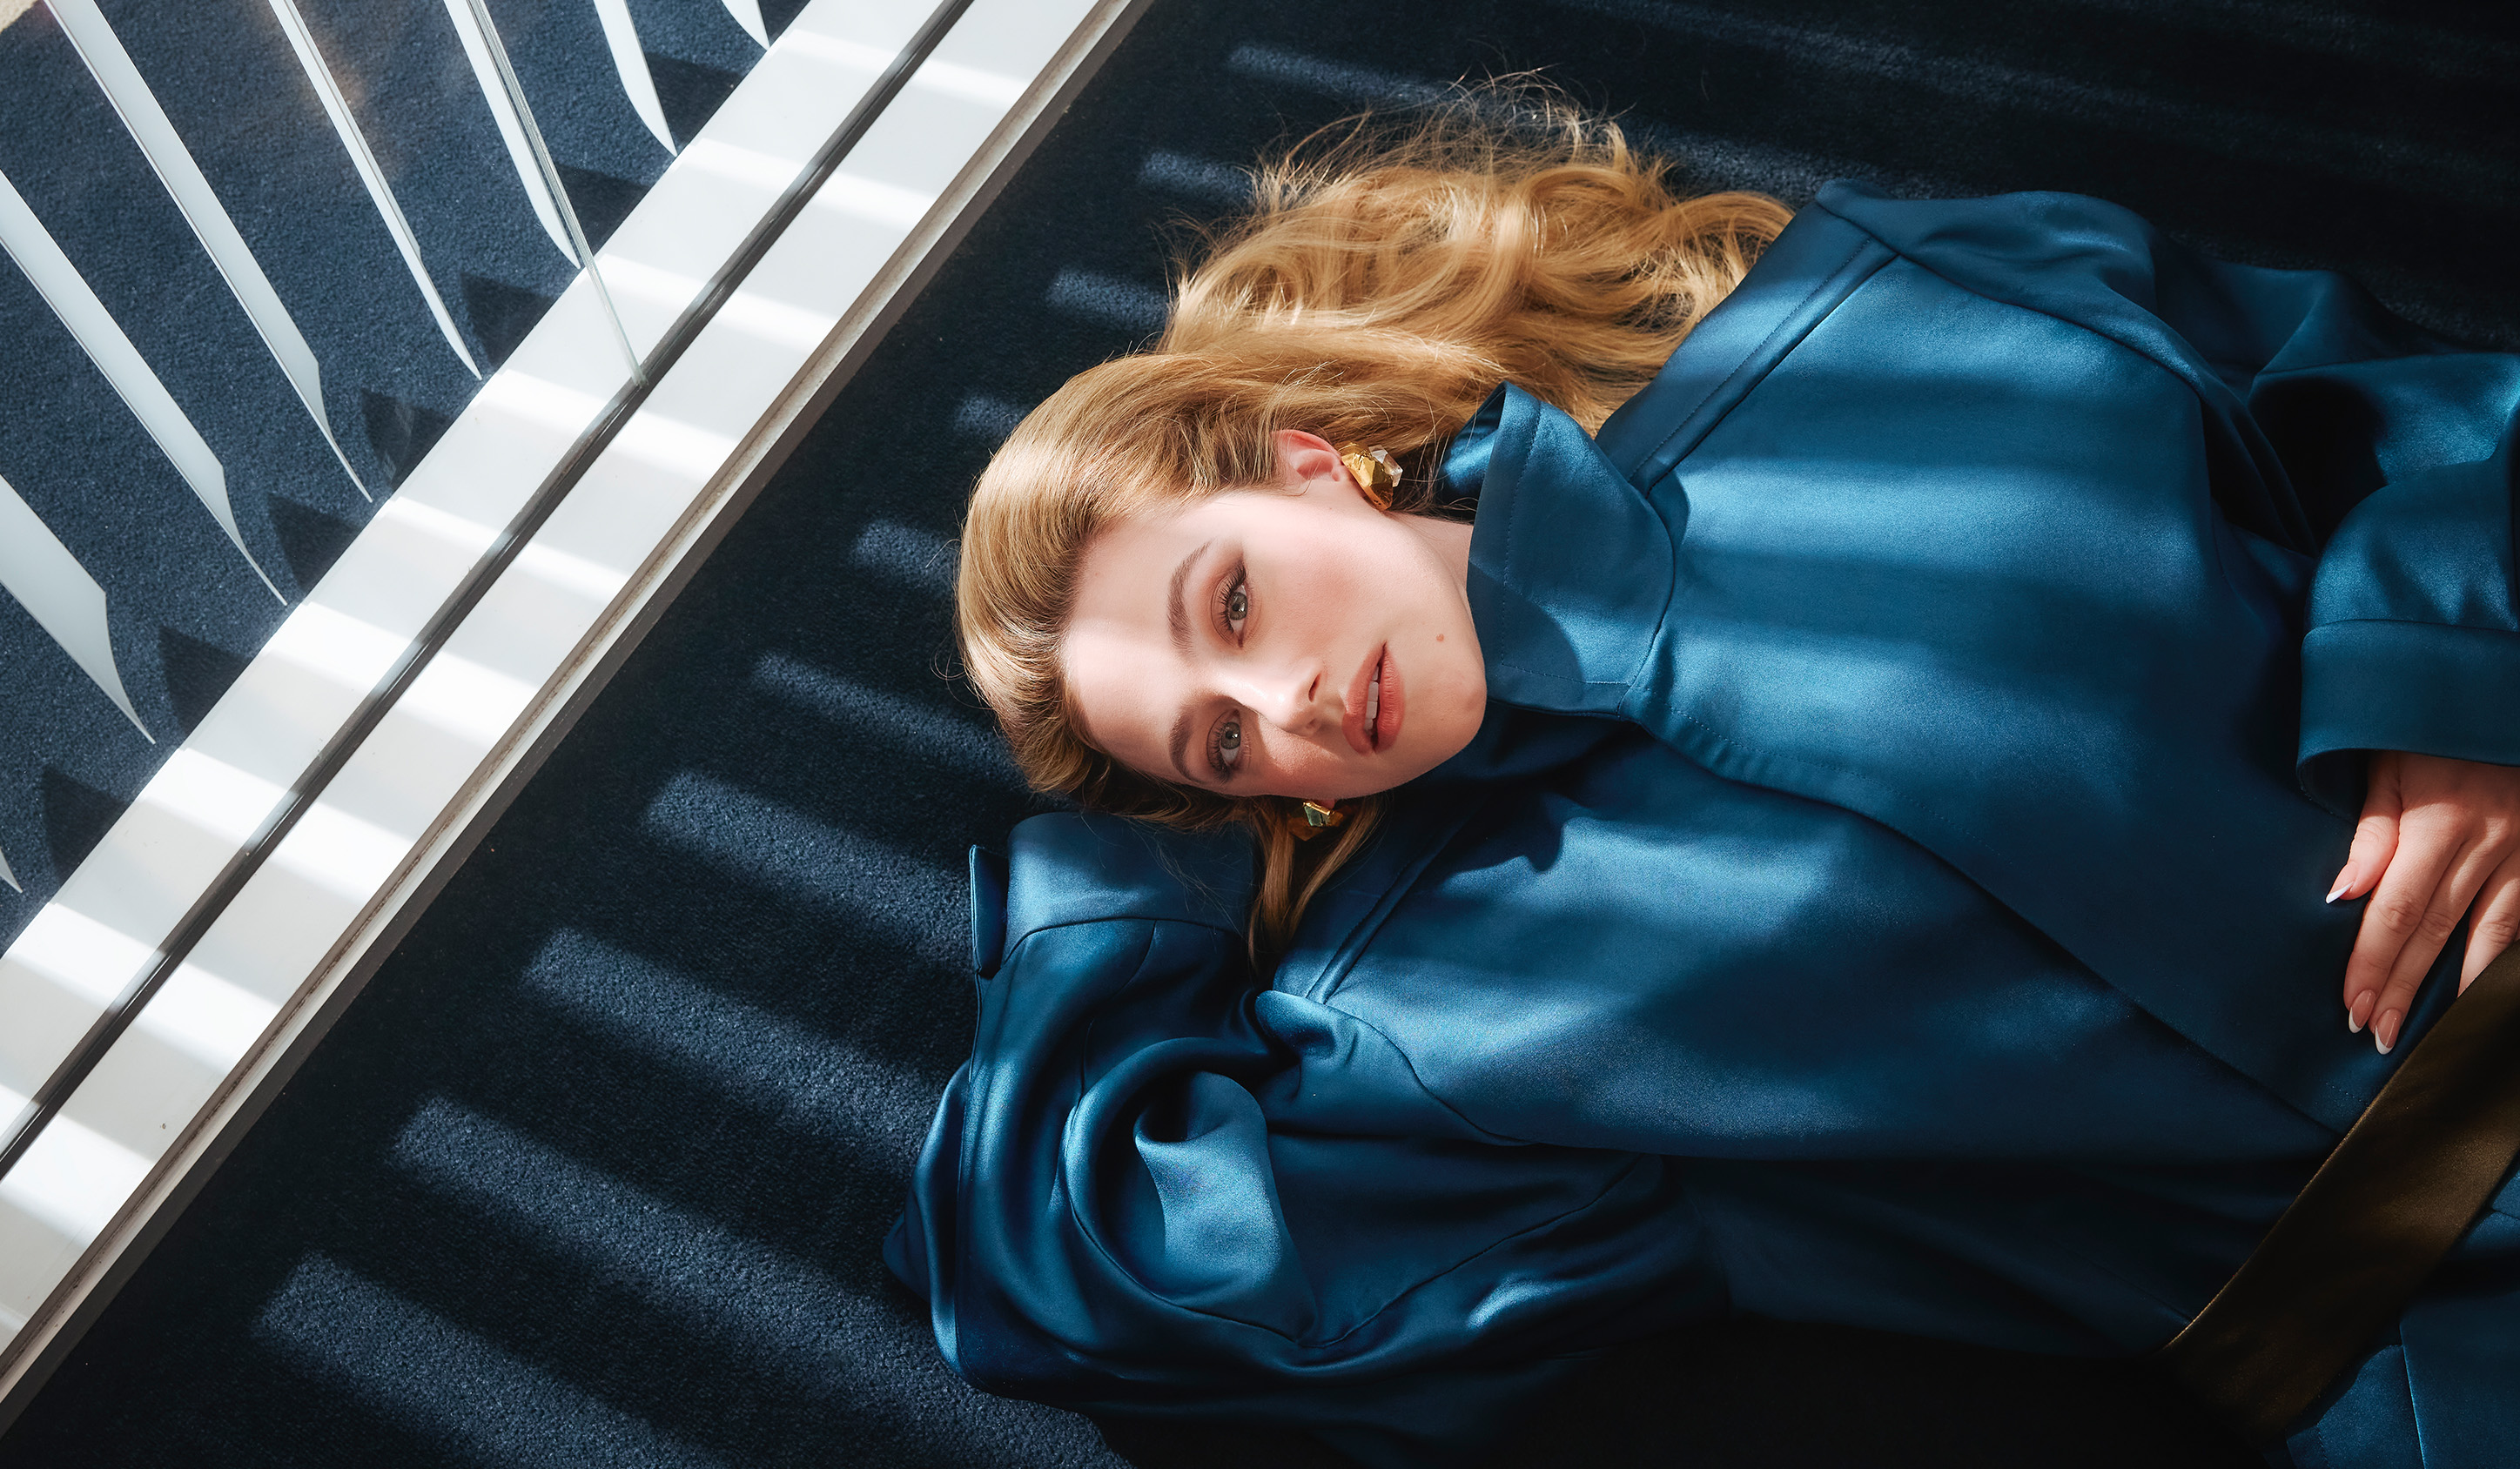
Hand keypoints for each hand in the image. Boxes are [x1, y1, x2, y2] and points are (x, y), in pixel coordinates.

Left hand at [2331, 751, 2519, 1053]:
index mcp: (2438, 820)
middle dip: (2405, 987)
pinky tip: (2485, 990)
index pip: (2396, 910)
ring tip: (2435, 1033)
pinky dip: (2504, 957)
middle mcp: (2488, 841)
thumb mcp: (2390, 764)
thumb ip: (2370, 832)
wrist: (2499, 694)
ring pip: (2495, 935)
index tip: (2353, 1006)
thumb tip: (2339, 895)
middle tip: (2378, 1033)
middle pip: (2437, 931)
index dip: (2373, 962)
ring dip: (2460, 988)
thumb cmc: (2430, 732)